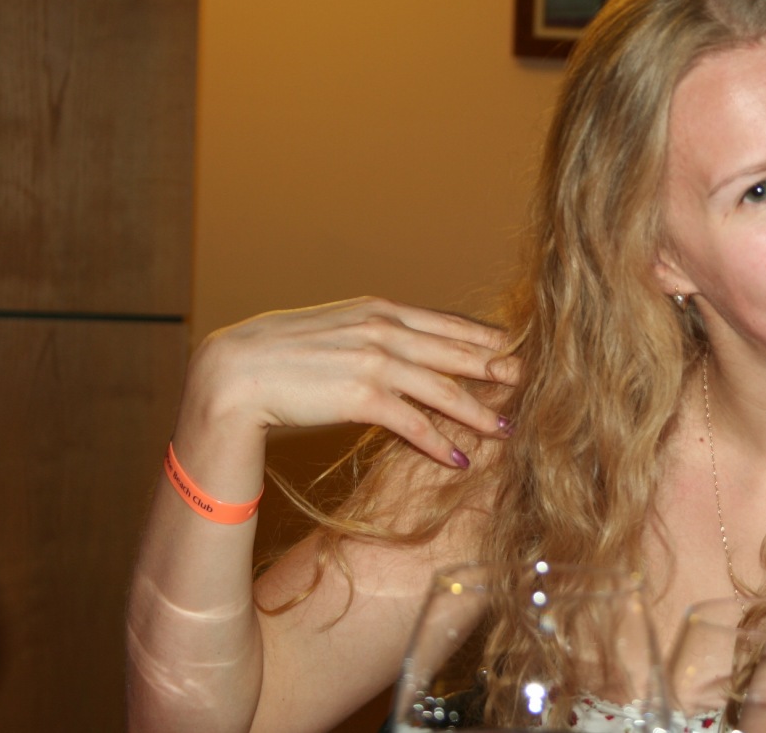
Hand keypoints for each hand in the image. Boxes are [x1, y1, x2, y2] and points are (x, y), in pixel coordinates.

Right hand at [181, 297, 520, 466]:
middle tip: (533, 384)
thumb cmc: (277, 356)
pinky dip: (439, 441)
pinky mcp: (361, 395)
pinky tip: (459, 458)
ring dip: (478, 411)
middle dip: (497, 370)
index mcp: (377, 309)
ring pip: (443, 388)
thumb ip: (369, 333)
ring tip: (507, 428)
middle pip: (455, 352)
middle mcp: (382, 329)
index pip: (445, 323)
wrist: (232, 373)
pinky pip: (413, 422)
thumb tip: (397, 344)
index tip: (513, 349)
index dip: (484, 338)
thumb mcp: (332, 330)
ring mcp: (374, 360)